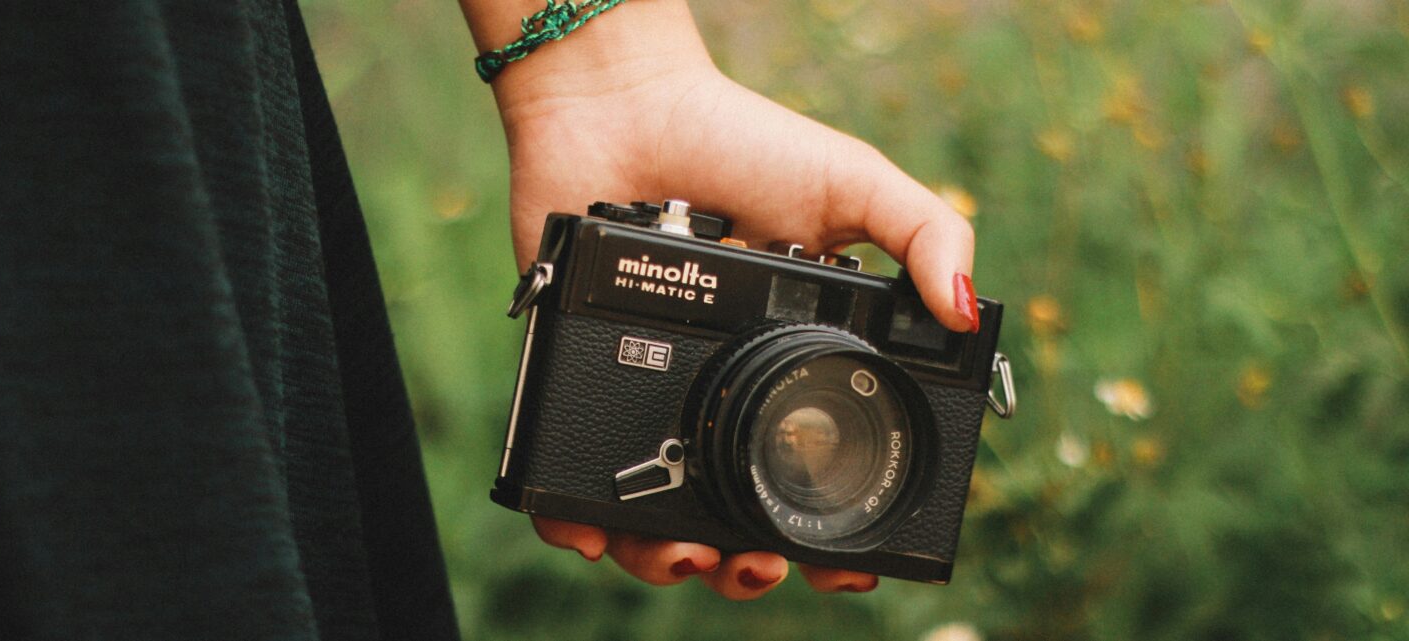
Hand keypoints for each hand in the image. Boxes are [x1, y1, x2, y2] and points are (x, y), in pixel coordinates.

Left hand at [474, 0, 974, 599]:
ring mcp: (646, 395)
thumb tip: (974, 317)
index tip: (841, 566)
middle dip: (747, 567)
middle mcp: (720, 394)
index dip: (834, 532)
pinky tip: (587, 532)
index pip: (817, 471)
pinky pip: (568, 478)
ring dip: (666, 561)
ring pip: (654, 517)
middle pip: (735, 517)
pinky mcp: (573, 382)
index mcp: (791, 364)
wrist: (622, 109)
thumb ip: (923, 231)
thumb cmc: (738, 143)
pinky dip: (573, 522)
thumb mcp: (850, 183)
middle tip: (751, 567)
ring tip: (678, 554)